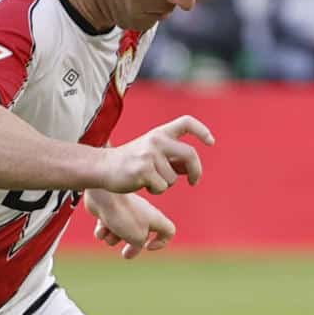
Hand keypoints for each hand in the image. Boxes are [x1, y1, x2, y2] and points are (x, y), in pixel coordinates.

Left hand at [86, 189, 175, 258]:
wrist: (103, 195)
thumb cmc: (124, 214)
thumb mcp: (137, 237)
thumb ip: (136, 248)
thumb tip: (128, 254)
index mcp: (154, 218)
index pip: (169, 231)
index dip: (161, 242)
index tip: (147, 246)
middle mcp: (141, 214)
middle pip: (140, 235)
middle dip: (131, 244)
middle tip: (125, 252)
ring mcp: (125, 212)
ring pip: (121, 233)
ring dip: (113, 238)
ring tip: (110, 232)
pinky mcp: (109, 211)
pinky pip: (107, 227)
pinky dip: (103, 230)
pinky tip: (101, 226)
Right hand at [98, 115, 214, 193]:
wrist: (102, 167)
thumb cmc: (130, 162)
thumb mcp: (151, 155)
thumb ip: (171, 159)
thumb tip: (190, 169)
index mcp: (160, 133)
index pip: (186, 123)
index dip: (202, 131)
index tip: (210, 142)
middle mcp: (156, 141)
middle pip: (190, 154)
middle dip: (196, 170)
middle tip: (194, 182)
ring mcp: (150, 155)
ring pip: (173, 178)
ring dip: (166, 185)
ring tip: (150, 181)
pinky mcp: (143, 170)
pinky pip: (162, 187)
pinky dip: (156, 191)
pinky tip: (143, 186)